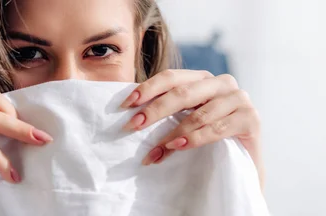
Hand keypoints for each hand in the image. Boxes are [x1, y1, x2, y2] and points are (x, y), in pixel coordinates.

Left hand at [121, 70, 260, 165]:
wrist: (242, 165)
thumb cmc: (207, 139)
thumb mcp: (183, 120)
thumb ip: (164, 111)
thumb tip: (128, 113)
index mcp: (202, 79)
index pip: (171, 77)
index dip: (147, 89)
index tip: (125, 105)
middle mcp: (222, 83)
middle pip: (182, 93)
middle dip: (154, 110)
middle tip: (132, 126)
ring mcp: (239, 99)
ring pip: (198, 114)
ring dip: (171, 133)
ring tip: (153, 149)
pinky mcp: (251, 119)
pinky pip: (217, 128)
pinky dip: (194, 139)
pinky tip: (176, 147)